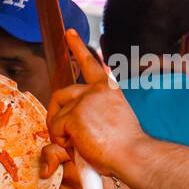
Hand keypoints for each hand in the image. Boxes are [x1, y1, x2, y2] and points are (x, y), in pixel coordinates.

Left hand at [45, 30, 145, 174]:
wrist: (134, 155)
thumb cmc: (126, 146)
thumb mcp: (113, 119)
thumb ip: (95, 111)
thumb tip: (72, 115)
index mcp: (109, 89)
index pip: (91, 64)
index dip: (78, 47)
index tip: (69, 33)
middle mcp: (96, 90)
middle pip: (60, 94)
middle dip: (55, 114)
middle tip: (61, 134)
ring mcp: (84, 100)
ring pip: (56, 114)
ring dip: (60, 132)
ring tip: (76, 145)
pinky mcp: (75, 114)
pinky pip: (55, 127)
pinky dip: (61, 141)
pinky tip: (78, 146)